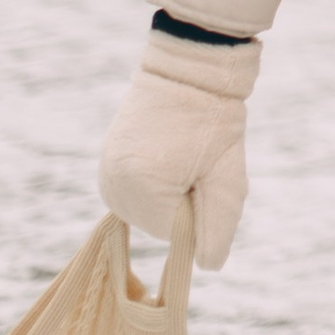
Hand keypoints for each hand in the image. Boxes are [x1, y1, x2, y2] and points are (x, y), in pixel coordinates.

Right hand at [98, 28, 258, 269]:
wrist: (189, 68)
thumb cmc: (215, 119)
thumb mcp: (228, 176)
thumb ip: (218, 226)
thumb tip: (209, 266)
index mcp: (139, 192)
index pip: (175, 233)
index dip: (200, 206)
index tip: (205, 169)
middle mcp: (113, 186)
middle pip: (160, 222)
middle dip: (185, 199)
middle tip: (197, 157)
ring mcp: (106, 172)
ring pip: (149, 207)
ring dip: (172, 188)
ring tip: (182, 149)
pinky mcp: (108, 161)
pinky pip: (139, 189)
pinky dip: (159, 177)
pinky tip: (167, 147)